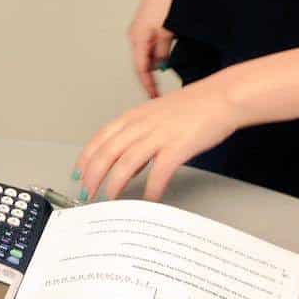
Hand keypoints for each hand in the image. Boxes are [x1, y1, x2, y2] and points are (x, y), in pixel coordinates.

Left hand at [75, 76, 243, 201]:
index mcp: (133, 116)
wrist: (219, 98)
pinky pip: (159, 171)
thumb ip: (139, 135)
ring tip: (109, 199)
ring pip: (127, 161)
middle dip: (93, 174)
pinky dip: (151, 188)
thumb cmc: (191, 107)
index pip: (100, 138)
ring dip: (114, 183)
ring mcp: (158, 134)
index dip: (86, 157)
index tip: (78, 173)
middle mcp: (141, 124)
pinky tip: (149, 200)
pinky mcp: (178, 146)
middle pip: (108, 151)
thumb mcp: (155, 116)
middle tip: (87, 191)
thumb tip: (126, 160)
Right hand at [129, 0, 176, 97]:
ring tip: (161, 82)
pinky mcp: (146, 25)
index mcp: (137, 38)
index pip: (141, 69)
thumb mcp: (167, 32)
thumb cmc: (165, 3)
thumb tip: (160, 67)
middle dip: (148, 79)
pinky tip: (163, 62)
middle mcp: (135, 35)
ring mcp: (140, 29)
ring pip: (145, 55)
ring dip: (152, 68)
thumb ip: (162, 51)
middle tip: (157, 95)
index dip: (148, 85)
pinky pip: (148, 46)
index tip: (154, 98)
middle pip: (140, 63)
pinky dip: (155, 57)